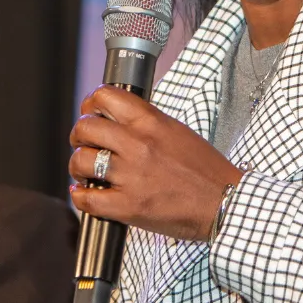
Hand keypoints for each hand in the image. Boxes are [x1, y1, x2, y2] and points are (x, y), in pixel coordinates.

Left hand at [69, 86, 241, 240]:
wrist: (224, 204)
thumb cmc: (206, 170)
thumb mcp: (177, 131)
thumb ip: (146, 122)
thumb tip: (117, 118)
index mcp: (151, 122)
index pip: (105, 96)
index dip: (90, 103)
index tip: (89, 112)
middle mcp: (138, 144)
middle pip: (86, 127)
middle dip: (78, 135)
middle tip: (83, 143)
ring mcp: (131, 175)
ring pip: (81, 161)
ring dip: (78, 166)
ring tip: (85, 172)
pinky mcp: (128, 206)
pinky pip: (86, 198)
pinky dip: (80, 196)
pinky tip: (86, 193)